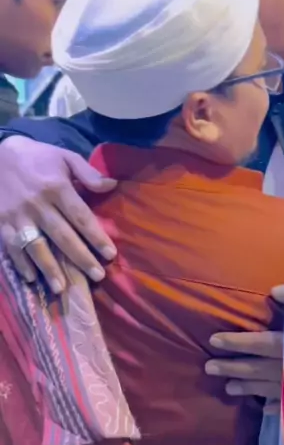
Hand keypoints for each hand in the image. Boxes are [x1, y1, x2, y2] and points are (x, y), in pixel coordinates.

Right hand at [0, 136, 116, 292]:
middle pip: (62, 236)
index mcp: (57, 187)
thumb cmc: (37, 157)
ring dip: (49, 268)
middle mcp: (38, 205)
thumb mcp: (65, 157)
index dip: (96, 237)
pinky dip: (20, 264)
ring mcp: (18, 216)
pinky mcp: (1, 223)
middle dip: (81, 258)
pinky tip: (32, 278)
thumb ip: (88, 173)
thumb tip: (112, 185)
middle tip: (97, 276)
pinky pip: (11, 247)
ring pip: (36, 246)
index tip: (110, 254)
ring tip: (62, 288)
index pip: (80, 217)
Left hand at [206, 284, 283, 413]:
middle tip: (208, 368)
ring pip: (269, 388)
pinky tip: (263, 406)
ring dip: (247, 388)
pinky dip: (275, 406)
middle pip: (257, 367)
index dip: (235, 342)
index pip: (258, 343)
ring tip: (227, 388)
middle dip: (232, 368)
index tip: (213, 341)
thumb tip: (273, 291)